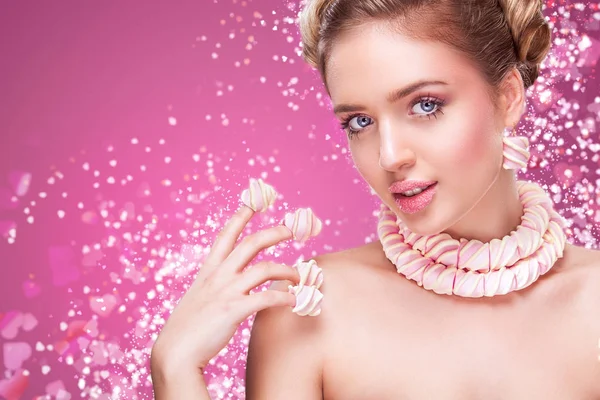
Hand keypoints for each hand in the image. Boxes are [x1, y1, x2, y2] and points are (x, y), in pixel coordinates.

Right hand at [151, 205, 299, 375]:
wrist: (174, 353)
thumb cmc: (187, 329)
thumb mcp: (198, 299)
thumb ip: (215, 288)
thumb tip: (230, 287)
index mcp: (208, 271)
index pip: (225, 235)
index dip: (240, 216)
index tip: (253, 202)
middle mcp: (218, 276)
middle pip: (251, 243)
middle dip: (274, 232)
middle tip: (291, 230)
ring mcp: (226, 292)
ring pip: (265, 268)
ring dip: (287, 270)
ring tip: (300, 276)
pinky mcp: (234, 310)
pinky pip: (267, 298)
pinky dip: (285, 297)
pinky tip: (294, 301)